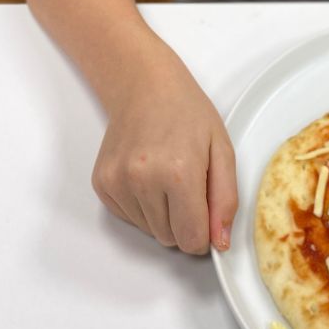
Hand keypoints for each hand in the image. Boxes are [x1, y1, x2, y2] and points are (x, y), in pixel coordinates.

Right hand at [91, 58, 237, 254]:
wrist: (145, 86)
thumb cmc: (188, 113)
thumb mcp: (222, 150)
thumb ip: (226, 199)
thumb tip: (220, 243)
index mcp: (179, 173)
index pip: (191, 239)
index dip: (204, 233)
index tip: (207, 212)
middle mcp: (143, 181)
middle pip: (170, 238)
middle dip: (184, 220)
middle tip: (189, 184)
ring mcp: (118, 183)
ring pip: (149, 230)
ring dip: (163, 214)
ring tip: (167, 175)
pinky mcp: (102, 184)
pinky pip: (129, 218)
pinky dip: (142, 206)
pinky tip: (148, 174)